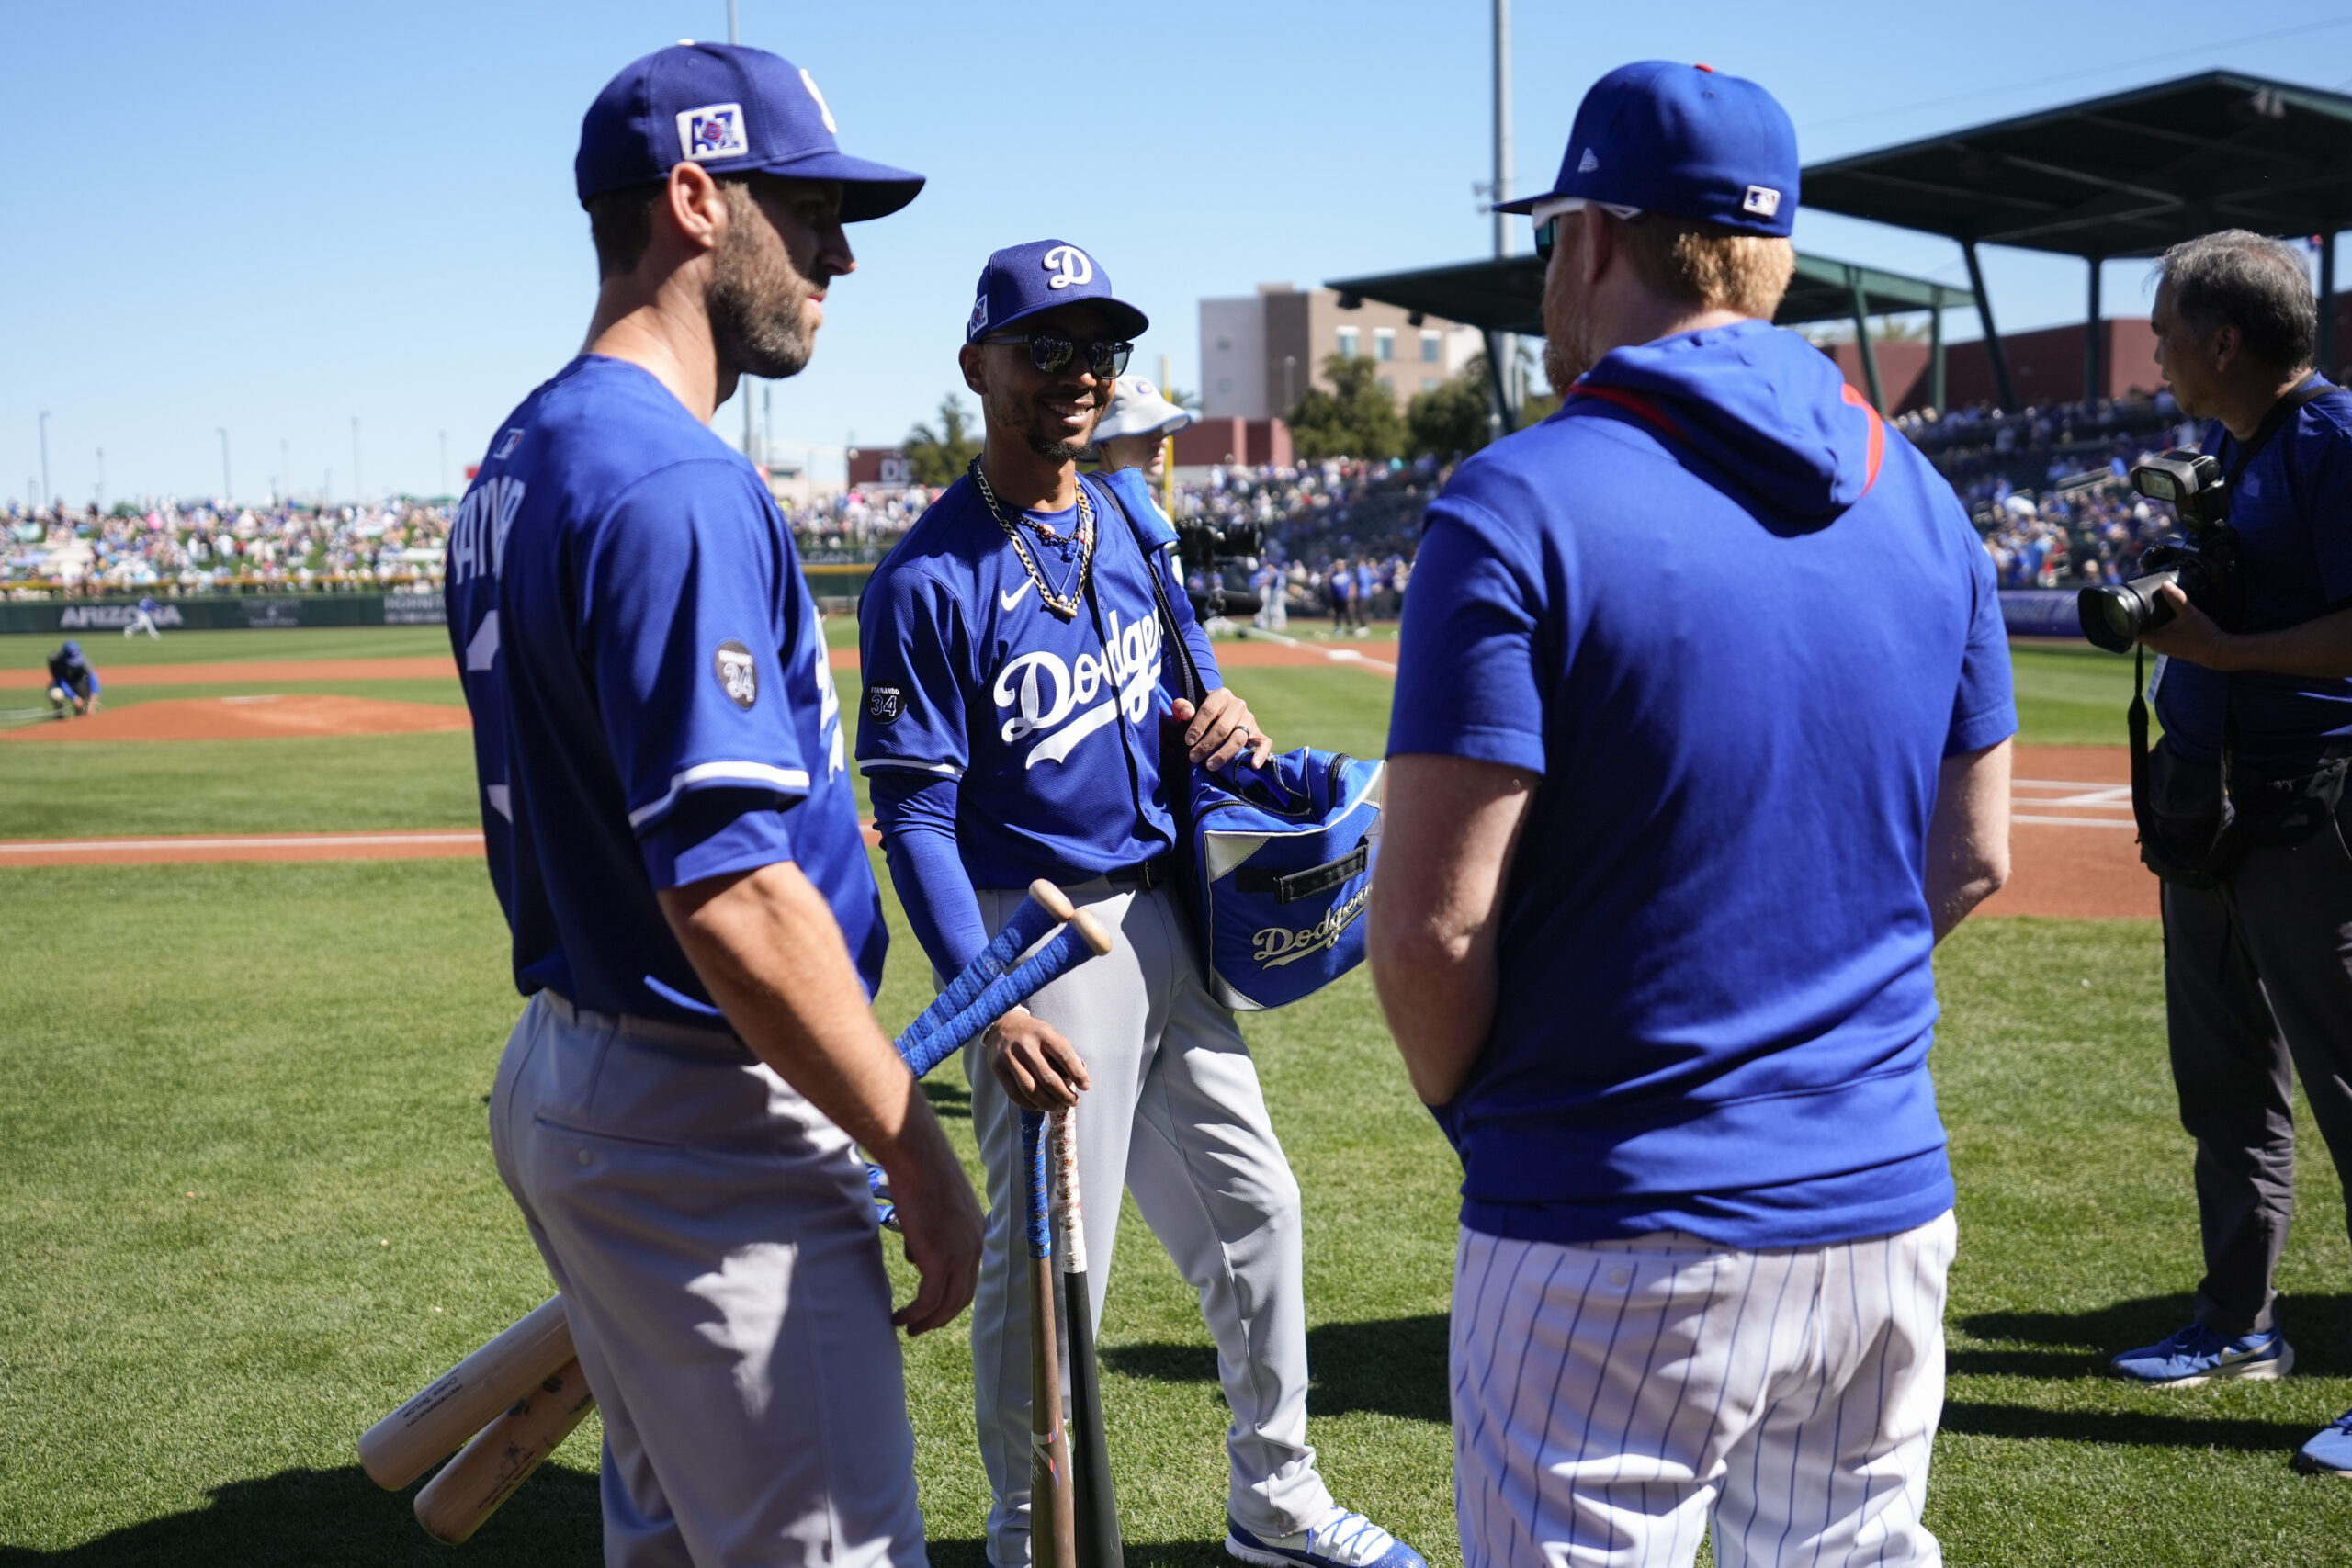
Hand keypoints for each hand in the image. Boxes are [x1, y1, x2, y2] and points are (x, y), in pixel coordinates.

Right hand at [883, 1127, 984, 1336]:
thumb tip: (917, 1259)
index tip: (933, 1308)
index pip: (969, 1277)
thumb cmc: (921, 1175)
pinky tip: (899, 1319)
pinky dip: (914, 1315)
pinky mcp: (941, 1261)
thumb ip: (930, 1236)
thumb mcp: (934, 1209)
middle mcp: (976, 1247)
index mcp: (978, 1234)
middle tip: (921, 1326)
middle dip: (941, 1316)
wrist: (919, 1160)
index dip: (951, 1297)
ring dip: (927, 1321)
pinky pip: (928, 1300)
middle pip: (962, 1296)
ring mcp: (961, 1255)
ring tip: (908, 1328)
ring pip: (947, 1304)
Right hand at [984, 1007, 1090, 1110]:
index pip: (1064, 1055)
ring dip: (1049, 1104)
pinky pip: (1015, 1095)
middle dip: (1064, 1095)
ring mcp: (1009, 1057)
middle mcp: (1025, 1045)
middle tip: (1074, 1102)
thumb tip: (1082, 1080)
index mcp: (1043, 1033)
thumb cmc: (1034, 1034)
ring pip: (1031, 1090)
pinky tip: (1041, 1106)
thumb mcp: (1051, 1034)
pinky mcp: (997, 1069)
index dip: (1077, 1074)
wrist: (1002, 1024)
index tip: (1086, 1087)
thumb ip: (1064, 1054)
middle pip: (1047, 1078)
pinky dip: (1031, 1105)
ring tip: (1060, 1107)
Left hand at [1171, 687, 1272, 768]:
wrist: (1220, 714)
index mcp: (1221, 695)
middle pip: (1223, 727)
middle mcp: (1238, 705)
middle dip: (1207, 744)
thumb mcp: (1189, 706)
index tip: (1188, 741)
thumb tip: (1187, 714)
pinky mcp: (1258, 733)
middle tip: (1194, 758)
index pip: (1209, 710)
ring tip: (1210, 765)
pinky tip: (1254, 765)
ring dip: (1224, 754)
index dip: (1197, 727)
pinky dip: (1261, 754)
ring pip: (1239, 738)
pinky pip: (1264, 743)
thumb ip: (1182, 707)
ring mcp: (1250, 719)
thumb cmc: (1201, 714)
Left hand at [2136, 582, 2232, 667]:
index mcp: (2154, 639)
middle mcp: (2156, 646)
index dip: (2126, 620)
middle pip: (2140, 630)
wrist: (2219, 652)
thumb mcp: (2188, 613)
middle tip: (2140, 603)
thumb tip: (2165, 584)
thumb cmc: (2202, 634)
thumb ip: (2176, 598)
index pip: (2130, 630)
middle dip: (2139, 618)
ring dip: (2151, 623)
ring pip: (2151, 633)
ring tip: (2152, 608)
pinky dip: (2160, 627)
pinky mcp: (2173, 647)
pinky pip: (2161, 636)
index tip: (2127, 607)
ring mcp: (2164, 648)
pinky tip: (2166, 618)